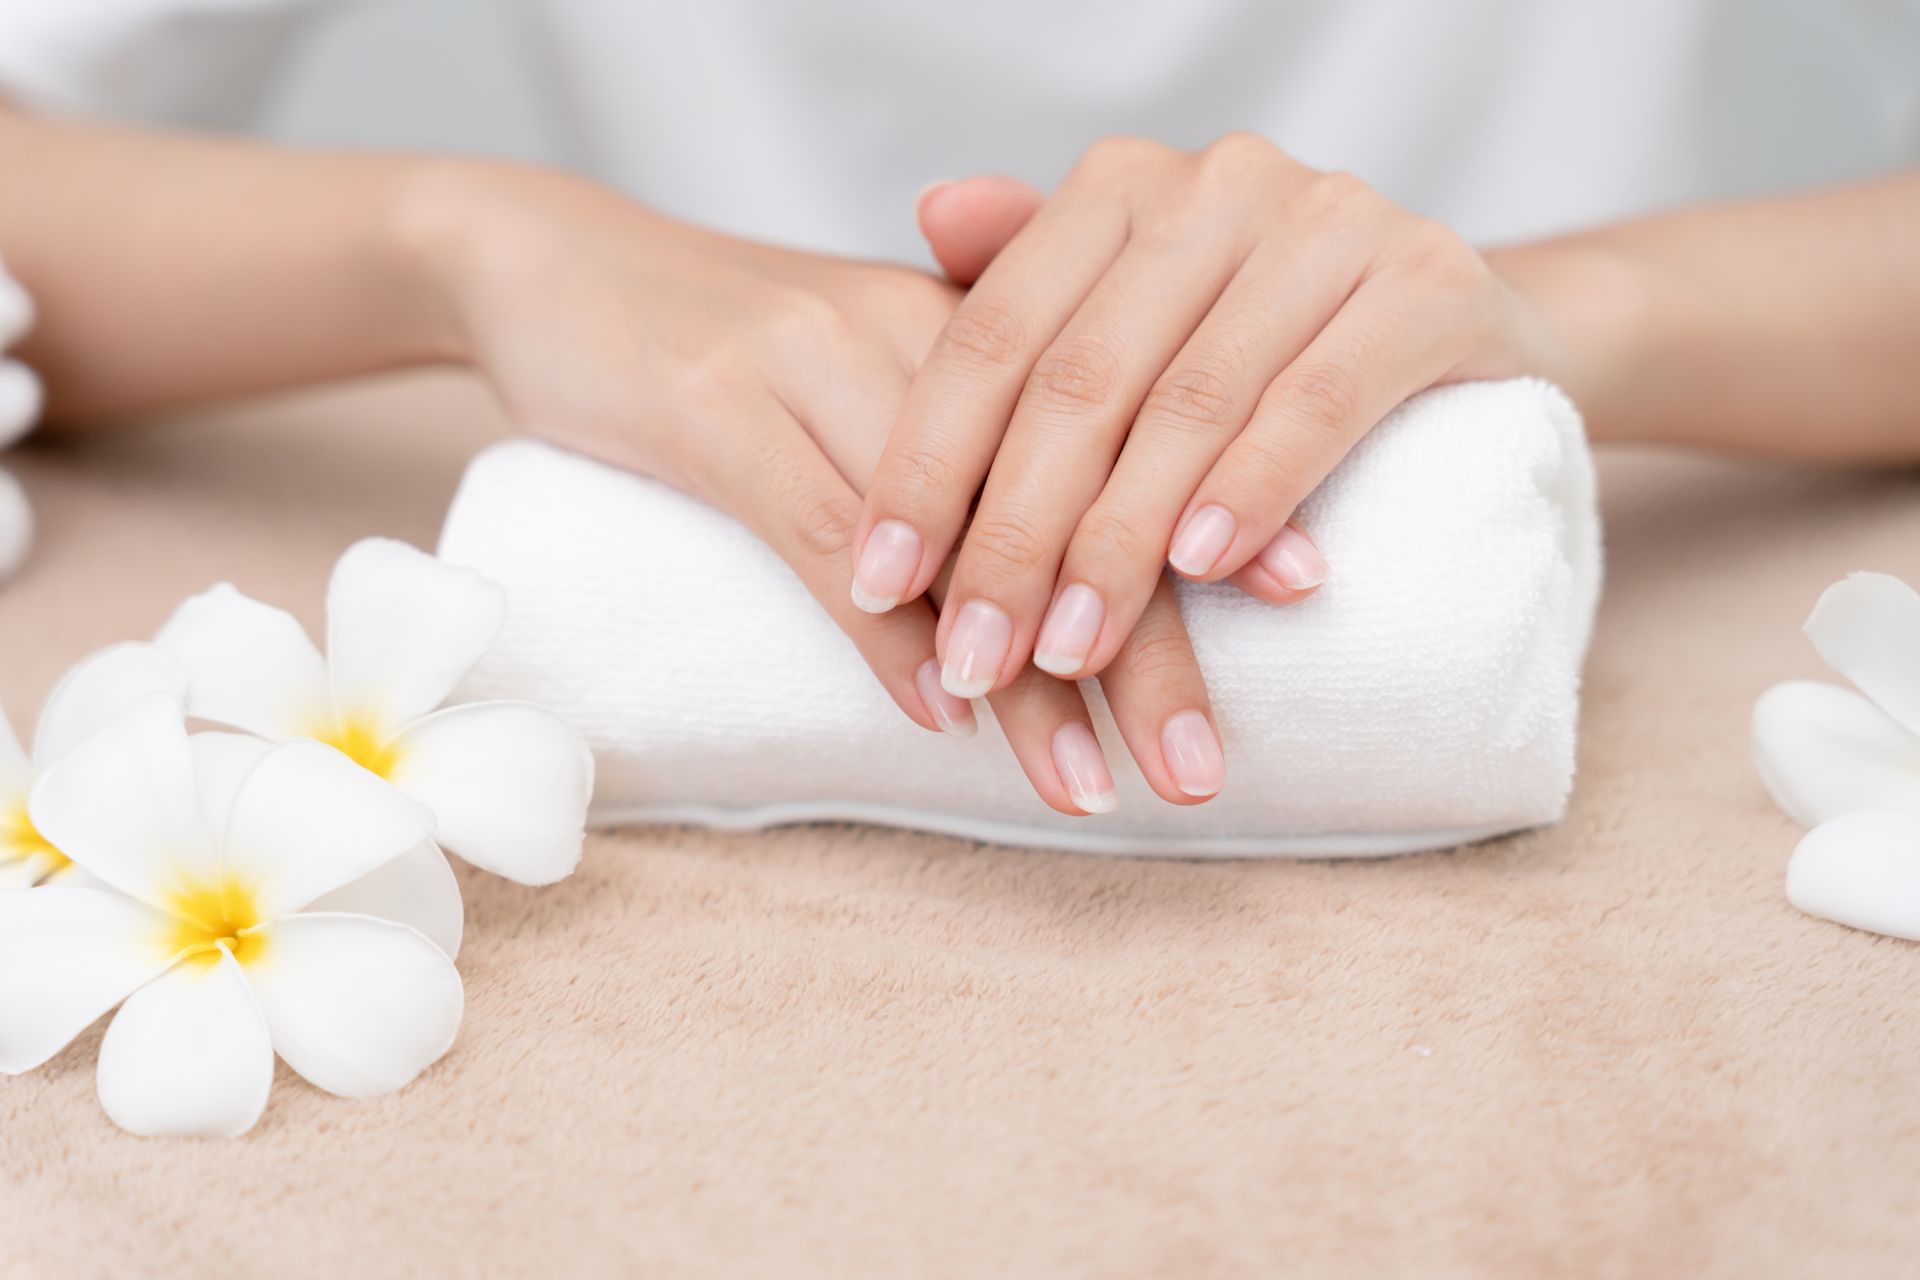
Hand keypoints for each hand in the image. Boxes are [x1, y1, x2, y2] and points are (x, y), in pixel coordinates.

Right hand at [412, 164, 1227, 811]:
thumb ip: (956, 450)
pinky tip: (944, 714)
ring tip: (1091, 788)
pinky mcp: (713, 407)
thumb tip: (1042, 591)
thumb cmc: (723, 342)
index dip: (1204, 513)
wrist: (551, 262)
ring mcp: (812, 361)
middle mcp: (915, 329)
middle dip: (1141, 645)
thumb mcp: (859, 374)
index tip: (1303, 597)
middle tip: (1202, 767)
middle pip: (1062, 497)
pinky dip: (887, 634)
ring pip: (958, 532)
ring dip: (1030, 677)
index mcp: (970, 319)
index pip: (1114, 431)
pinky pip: (823, 530)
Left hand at [853, 135, 1556, 693]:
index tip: (878, 586)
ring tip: (1069, 652)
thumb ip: (1033, 284)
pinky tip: (1203, 571)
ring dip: (1119, 545)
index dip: (928, 465)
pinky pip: (1318, 401)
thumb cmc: (1262, 342)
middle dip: (1014, 537)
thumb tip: (928, 213)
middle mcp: (1216, 185)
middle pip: (1081, 382)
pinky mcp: (1428, 285)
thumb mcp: (1135, 318)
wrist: (1459, 324)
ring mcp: (1328, 224)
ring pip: (1187, 404)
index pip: (994, 334)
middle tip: (977, 659)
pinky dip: (1253, 489)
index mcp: (1121, 189)